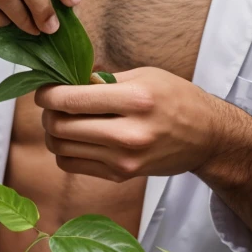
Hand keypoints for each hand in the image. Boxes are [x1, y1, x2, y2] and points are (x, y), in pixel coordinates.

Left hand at [36, 67, 232, 181]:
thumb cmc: (176, 99)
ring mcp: (124, 159)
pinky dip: (64, 151)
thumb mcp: (144, 76)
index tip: (44, 90)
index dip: (47, 94)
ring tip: (63, 119)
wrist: (207, 137)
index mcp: (135, 100)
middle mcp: (128, 133)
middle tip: (52, 104)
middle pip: (59, 126)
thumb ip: (103, 79)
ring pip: (61, 148)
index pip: (71, 99)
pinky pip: (72, 165)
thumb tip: (65, 80)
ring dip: (53, 132)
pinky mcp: (121, 175)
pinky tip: (76, 138)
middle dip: (47, 113)